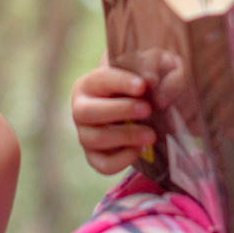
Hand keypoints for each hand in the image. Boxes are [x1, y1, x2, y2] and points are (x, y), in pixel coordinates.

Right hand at [71, 54, 157, 174]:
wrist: (137, 111)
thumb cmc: (140, 86)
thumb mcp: (148, 70)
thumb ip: (153, 67)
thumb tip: (152, 80)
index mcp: (88, 84)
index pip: (100, 80)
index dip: (120, 82)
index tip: (143, 85)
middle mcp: (80, 109)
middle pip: (89, 111)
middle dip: (120, 111)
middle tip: (147, 109)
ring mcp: (85, 135)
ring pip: (96, 139)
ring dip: (125, 136)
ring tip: (151, 134)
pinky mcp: (94, 158)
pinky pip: (103, 165)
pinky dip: (122, 159)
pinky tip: (140, 149)